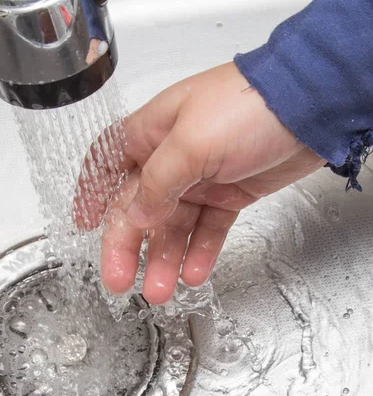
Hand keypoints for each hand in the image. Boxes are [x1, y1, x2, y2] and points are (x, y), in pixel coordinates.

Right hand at [75, 62, 324, 304]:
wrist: (313, 106)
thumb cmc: (248, 105)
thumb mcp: (191, 142)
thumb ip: (157, 183)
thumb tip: (134, 216)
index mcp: (151, 133)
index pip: (107, 164)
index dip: (92, 195)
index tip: (82, 225)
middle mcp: (171, 156)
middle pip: (137, 207)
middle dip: (126, 245)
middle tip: (119, 280)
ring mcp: (201, 177)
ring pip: (172, 225)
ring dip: (163, 258)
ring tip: (159, 290)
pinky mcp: (229, 194)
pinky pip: (207, 229)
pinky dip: (199, 251)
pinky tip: (193, 272)